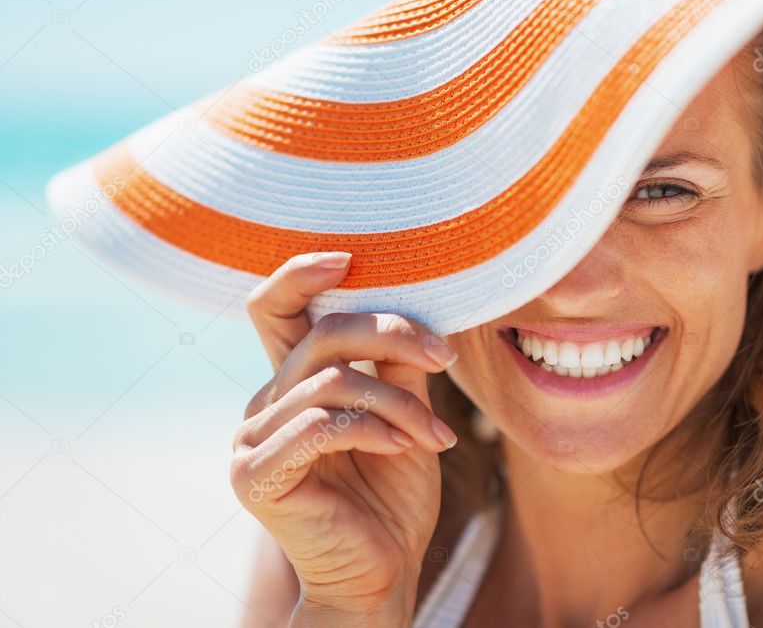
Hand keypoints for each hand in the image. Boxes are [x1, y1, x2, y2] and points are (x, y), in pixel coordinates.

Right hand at [230, 252, 457, 623]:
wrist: (382, 573)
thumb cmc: (393, 494)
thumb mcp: (403, 414)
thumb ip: (396, 363)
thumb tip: (413, 306)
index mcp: (291, 383)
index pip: (274, 309)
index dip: (300, 273)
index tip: (349, 258)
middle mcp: (262, 403)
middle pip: (321, 335)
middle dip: (391, 334)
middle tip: (443, 359)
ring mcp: (251, 440)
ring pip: (331, 381)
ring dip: (398, 402)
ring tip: (437, 437)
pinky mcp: (256, 475)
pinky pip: (320, 426)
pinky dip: (374, 429)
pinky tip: (405, 450)